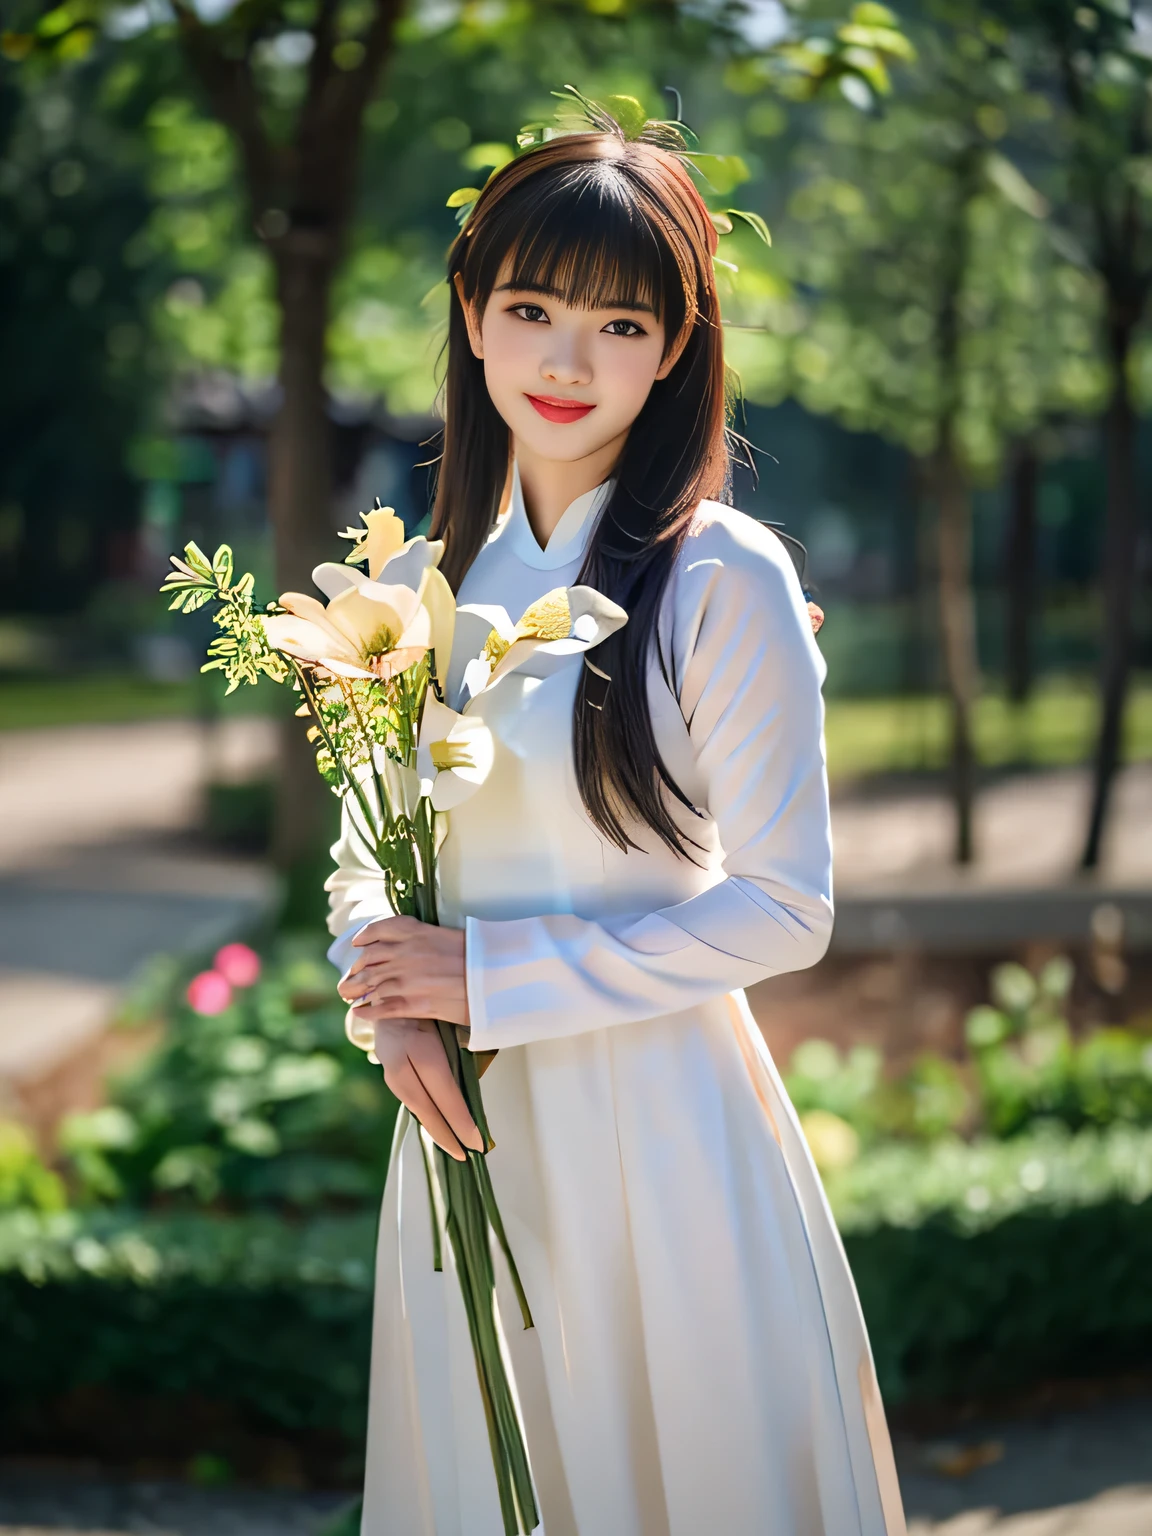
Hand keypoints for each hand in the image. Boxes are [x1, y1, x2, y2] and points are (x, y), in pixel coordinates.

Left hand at [338, 915, 468, 1026]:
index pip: (378, 931)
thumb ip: (422, 938)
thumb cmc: (477, 954)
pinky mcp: (413, 1003)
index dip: (364, 939)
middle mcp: (404, 954)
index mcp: (414, 933)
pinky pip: (382, 1008)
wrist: (493, 975)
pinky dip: (367, 1012)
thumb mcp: (446, 934)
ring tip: (348, 997)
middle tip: (349, 979)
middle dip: (355, 971)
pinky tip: (360, 1014)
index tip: (357, 945)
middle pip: (367, 960)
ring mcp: (406, 980)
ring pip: (369, 985)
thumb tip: (408, 945)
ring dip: (354, 992)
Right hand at [362, 1016, 482, 1160]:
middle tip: (468, 1154)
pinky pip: (412, 1102)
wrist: (385, 996)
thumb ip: (458, 1047)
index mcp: (418, 1045)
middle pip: (426, 1107)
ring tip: (456, 1149)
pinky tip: (440, 1130)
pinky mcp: (390, 1077)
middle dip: (448, 1134)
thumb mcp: (442, 1019)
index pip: (444, 1092)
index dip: (461, 1119)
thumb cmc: (426, 1005)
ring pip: (416, 1108)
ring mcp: (390, 1072)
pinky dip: (427, 1117)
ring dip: (436, 1130)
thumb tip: (478, 1082)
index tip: (477, 1141)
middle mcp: (400, 1062)